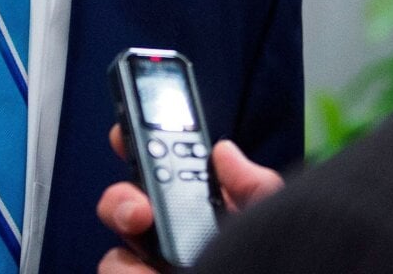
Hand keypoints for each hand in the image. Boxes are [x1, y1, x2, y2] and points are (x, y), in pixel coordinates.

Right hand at [96, 126, 280, 273]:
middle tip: (140, 211)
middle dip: (120, 203)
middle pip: (122, 214)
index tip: (124, 133)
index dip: (134, 150)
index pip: (158, 178)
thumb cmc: (278, 262)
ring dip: (129, 265)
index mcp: (197, 220)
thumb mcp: (273, 225)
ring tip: (158, 273)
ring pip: (115, 262)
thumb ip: (255, 186)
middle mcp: (169, 250)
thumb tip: (223, 153)